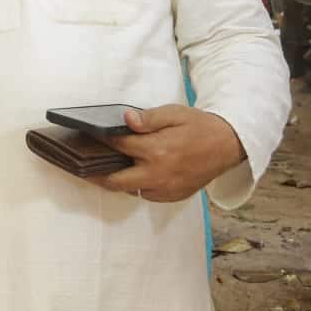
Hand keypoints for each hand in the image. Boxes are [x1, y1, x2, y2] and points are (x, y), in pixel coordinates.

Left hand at [90, 105, 245, 202]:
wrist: (228, 145)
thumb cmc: (199, 126)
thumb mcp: (174, 114)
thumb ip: (148, 118)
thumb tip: (126, 120)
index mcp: (157, 150)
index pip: (118, 147)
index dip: (100, 141)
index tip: (87, 138)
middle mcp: (158, 174)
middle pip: (115, 181)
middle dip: (96, 174)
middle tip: (82, 167)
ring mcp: (166, 188)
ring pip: (130, 190)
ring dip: (118, 181)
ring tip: (105, 169)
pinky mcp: (174, 196)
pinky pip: (147, 195)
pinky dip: (137, 186)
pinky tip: (133, 173)